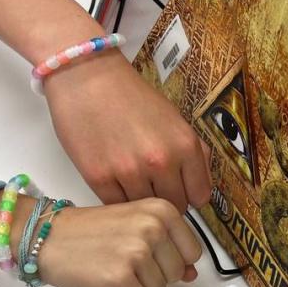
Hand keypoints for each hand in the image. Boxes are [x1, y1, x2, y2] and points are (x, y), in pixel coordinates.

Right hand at [36, 198, 201, 286]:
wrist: (45, 236)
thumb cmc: (91, 231)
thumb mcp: (136, 225)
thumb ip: (169, 246)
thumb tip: (193, 275)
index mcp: (162, 210)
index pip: (192, 252)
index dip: (170, 260)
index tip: (146, 253)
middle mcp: (153, 227)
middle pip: (176, 274)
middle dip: (153, 275)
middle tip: (122, 260)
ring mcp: (137, 253)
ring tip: (111, 267)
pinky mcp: (120, 279)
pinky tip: (106, 282)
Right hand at [44, 53, 211, 212]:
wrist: (87, 77)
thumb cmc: (130, 96)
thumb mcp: (174, 119)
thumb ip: (193, 152)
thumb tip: (200, 183)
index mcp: (185, 145)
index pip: (200, 195)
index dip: (190, 194)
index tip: (180, 190)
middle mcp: (161, 161)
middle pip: (174, 207)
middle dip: (166, 199)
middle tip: (153, 185)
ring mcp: (130, 171)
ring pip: (144, 209)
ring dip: (140, 199)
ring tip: (131, 178)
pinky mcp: (99, 178)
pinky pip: (116, 205)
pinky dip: (117, 199)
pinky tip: (115, 180)